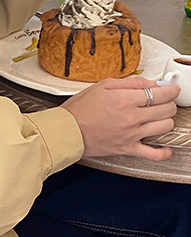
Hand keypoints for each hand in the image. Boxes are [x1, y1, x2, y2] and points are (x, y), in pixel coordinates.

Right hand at [61, 77, 178, 161]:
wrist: (65, 131)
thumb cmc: (79, 110)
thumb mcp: (103, 85)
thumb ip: (131, 82)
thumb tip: (152, 83)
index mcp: (126, 99)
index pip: (163, 93)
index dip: (171, 89)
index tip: (171, 89)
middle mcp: (132, 117)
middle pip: (168, 109)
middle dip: (168, 103)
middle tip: (162, 102)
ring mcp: (132, 134)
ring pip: (166, 127)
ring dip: (165, 121)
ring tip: (157, 118)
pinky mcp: (127, 149)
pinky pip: (154, 154)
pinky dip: (164, 152)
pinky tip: (165, 147)